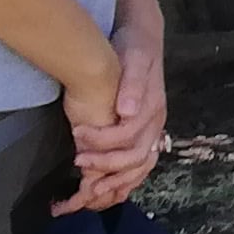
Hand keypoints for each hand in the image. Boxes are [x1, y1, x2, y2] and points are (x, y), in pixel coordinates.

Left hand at [56, 14, 167, 214]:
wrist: (144, 40)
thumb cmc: (134, 48)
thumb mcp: (134, 58)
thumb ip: (132, 84)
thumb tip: (126, 111)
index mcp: (153, 108)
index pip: (129, 135)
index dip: (103, 140)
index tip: (77, 134)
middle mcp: (156, 124)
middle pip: (137, 158)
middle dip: (106, 165)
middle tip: (77, 162)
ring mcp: (152, 132)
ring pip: (140, 169)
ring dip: (115, 183)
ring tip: (87, 192)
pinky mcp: (145, 135)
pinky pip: (138, 168)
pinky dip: (122, 183)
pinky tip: (102, 191)